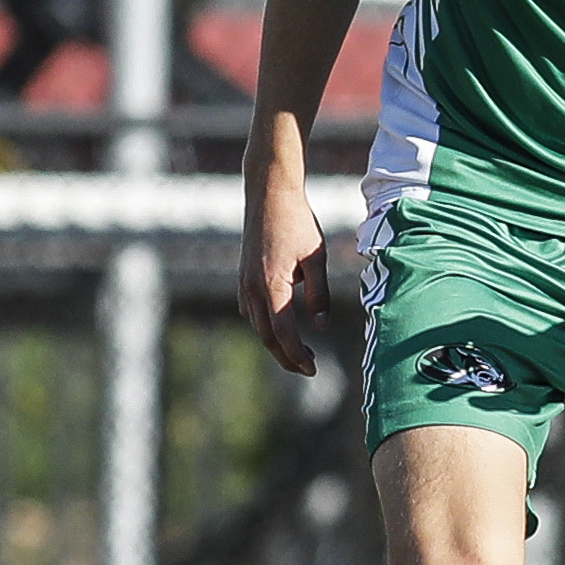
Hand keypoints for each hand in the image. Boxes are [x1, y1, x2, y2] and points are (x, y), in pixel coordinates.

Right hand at [238, 173, 331, 374]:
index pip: (283, 333)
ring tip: (299, 353)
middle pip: (267, 336)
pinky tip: (280, 327)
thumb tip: (321, 326)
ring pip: (257, 325)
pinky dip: (265, 326)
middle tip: (308, 369)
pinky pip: (251, 311)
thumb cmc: (298, 223)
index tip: (313, 369)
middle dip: (286, 357)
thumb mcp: (317, 259)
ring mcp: (244, 283)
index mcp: (272, 285)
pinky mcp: (243, 277)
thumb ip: (319, 294)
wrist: (269, 194)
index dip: (297, 355)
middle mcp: (252, 288)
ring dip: (276, 343)